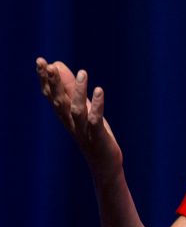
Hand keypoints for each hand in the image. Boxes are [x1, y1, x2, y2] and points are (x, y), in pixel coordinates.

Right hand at [36, 58, 122, 180]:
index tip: (41, 62)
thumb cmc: (92, 133)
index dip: (46, 80)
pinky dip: (96, 106)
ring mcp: (83, 131)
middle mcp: (71, 123)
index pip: (51, 96)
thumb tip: (58, 64)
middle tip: (50, 66)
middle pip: (59, 102)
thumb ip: (70, 88)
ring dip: (77, 92)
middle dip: (54, 84)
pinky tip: (99, 91)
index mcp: (65, 116)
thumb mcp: (82, 108)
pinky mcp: (97, 137)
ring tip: (83, 73)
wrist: (104, 164)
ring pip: (76, 110)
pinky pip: (95, 120)